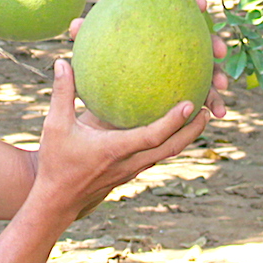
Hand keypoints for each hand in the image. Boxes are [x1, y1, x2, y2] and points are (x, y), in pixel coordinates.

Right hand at [32, 59, 209, 221]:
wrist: (56, 201)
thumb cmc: (56, 163)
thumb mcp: (54, 126)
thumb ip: (62, 93)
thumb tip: (63, 61)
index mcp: (114, 150)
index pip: (152, 137)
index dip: (173, 121)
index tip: (190, 103)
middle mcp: (129, 163)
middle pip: (170, 148)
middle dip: (192, 131)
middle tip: (208, 109)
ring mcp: (131, 171)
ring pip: (166, 154)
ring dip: (185, 138)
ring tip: (200, 117)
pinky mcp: (129, 174)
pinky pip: (156, 156)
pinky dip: (169, 142)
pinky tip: (171, 128)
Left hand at [66, 0, 229, 120]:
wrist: (100, 103)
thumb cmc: (95, 72)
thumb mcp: (89, 59)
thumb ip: (85, 41)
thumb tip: (74, 27)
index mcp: (154, 29)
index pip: (174, 11)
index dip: (190, 4)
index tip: (201, 5)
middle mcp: (171, 46)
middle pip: (198, 38)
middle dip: (214, 42)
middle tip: (220, 50)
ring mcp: (178, 69)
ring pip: (206, 70)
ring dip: (218, 77)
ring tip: (222, 88)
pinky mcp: (180, 91)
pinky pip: (200, 95)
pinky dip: (210, 101)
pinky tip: (216, 111)